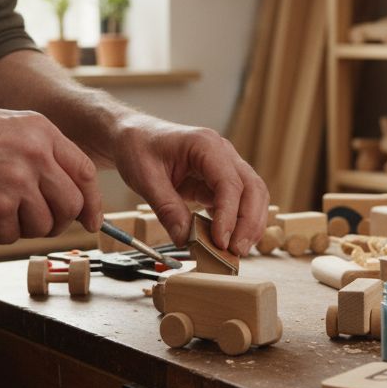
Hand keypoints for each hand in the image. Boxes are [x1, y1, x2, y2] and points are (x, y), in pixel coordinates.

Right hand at [0, 104, 102, 243]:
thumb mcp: (9, 127)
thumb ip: (42, 153)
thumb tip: (72, 192)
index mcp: (42, 131)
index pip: (85, 172)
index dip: (92, 202)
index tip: (91, 221)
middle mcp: (35, 154)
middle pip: (71, 205)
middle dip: (58, 222)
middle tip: (37, 223)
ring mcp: (17, 181)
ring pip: (43, 225)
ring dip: (22, 228)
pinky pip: (11, 235)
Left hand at [111, 117, 267, 255]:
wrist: (133, 136)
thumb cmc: (138, 148)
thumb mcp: (145, 179)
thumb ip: (167, 208)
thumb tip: (184, 239)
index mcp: (205, 144)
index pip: (229, 183)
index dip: (229, 215)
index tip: (220, 241)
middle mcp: (222, 153)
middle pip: (252, 188)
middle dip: (248, 222)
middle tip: (235, 251)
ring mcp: (225, 166)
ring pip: (253, 195)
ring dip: (250, 224)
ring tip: (236, 250)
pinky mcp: (219, 181)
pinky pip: (239, 202)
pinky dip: (239, 222)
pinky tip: (228, 241)